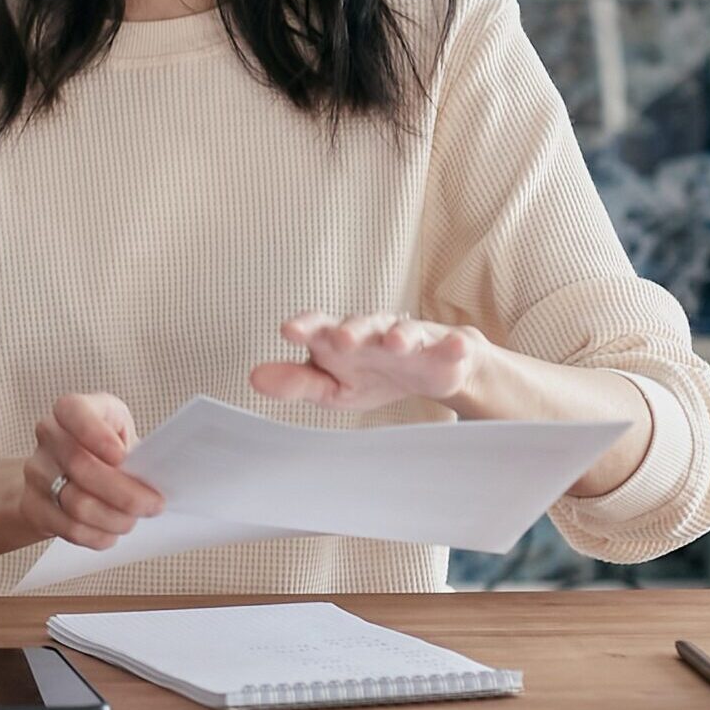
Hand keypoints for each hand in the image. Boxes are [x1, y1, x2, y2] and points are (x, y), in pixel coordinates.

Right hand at [19, 392, 163, 551]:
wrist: (61, 475)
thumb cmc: (104, 451)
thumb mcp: (121, 435)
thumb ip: (134, 449)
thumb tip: (157, 475)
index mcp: (72, 410)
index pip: (72, 410)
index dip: (94, 433)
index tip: (121, 456)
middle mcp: (49, 435)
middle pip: (80, 466)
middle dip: (125, 493)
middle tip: (153, 504)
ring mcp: (37, 471)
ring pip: (77, 504)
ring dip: (115, 519)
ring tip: (132, 520)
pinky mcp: (34, 505)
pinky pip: (70, 528)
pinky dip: (99, 535)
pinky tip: (111, 531)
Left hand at [248, 312, 483, 412]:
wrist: (425, 372)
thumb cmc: (367, 374)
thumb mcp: (330, 385)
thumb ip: (296, 381)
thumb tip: (254, 377)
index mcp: (338, 339)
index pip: (317, 327)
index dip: (304, 327)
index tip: (289, 331)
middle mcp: (372, 332)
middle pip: (359, 325)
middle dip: (351, 330)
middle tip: (340, 339)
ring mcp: (409, 337)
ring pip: (403, 332)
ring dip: (400, 335)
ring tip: (396, 343)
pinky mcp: (442, 349)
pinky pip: (449, 344)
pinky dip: (453, 344)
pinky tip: (456, 345)